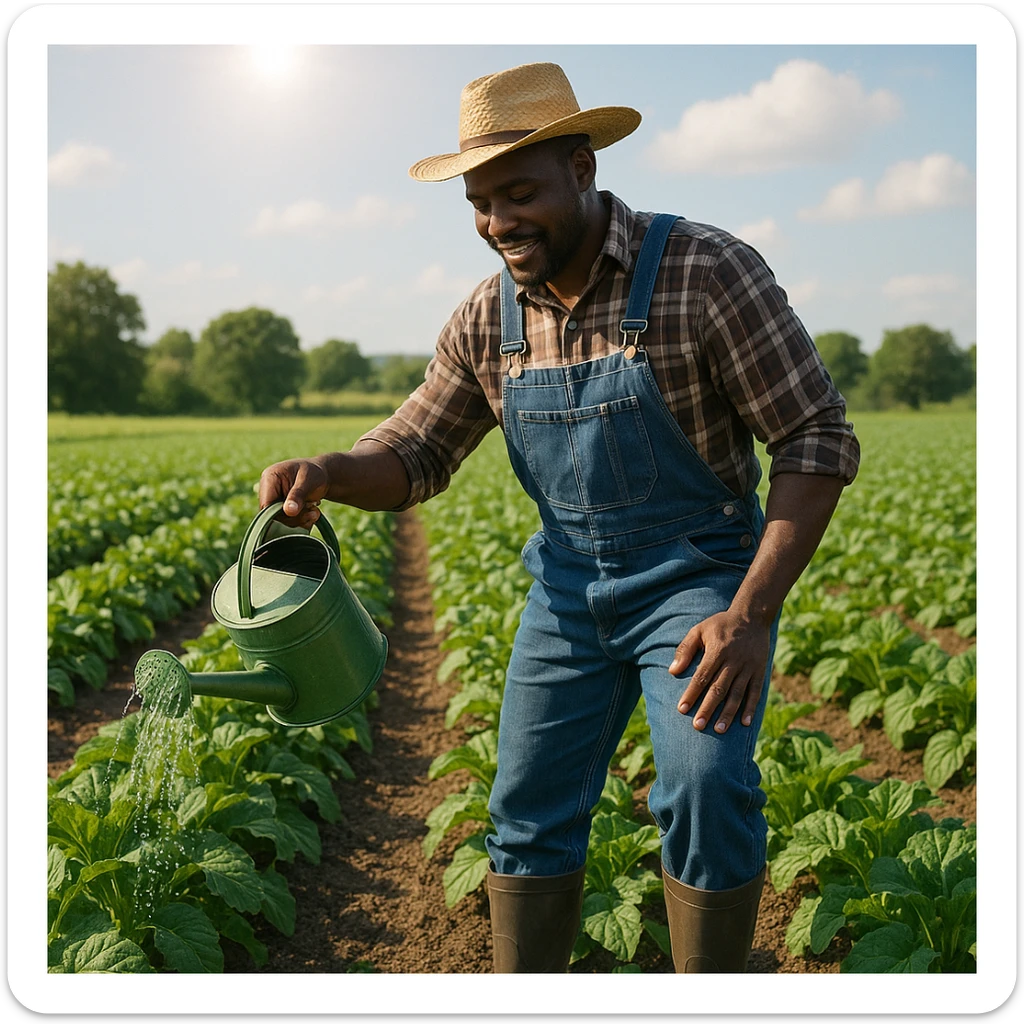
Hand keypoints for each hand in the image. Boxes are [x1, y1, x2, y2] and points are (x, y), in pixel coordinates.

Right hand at [258, 458, 330, 528]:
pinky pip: (288, 521)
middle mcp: (268, 490)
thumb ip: (298, 494)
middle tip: (314, 512)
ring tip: (315, 511)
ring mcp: (274, 501)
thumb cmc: (314, 473)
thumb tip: (289, 511)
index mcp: (270, 477)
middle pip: (273, 514)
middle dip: (295, 517)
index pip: (266, 503)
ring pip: (282, 520)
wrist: (322, 476)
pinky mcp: (281, 509)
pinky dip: (302, 521)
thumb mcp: (309, 480)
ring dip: (301, 519)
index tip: (298, 512)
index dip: (280, 513)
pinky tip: (313, 514)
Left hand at [668, 609, 770, 733]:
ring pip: (737, 693)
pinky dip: (750, 708)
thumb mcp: (699, 630)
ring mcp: (748, 666)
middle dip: (708, 708)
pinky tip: (745, 723)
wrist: (752, 616)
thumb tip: (672, 671)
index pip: (702, 676)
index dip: (692, 693)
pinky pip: (756, 692)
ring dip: (728, 713)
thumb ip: (685, 649)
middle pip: (719, 688)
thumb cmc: (720, 625)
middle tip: (698, 726)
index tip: (682, 709)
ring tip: (719, 729)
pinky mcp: (760, 670)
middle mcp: (734, 660)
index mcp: (717, 650)